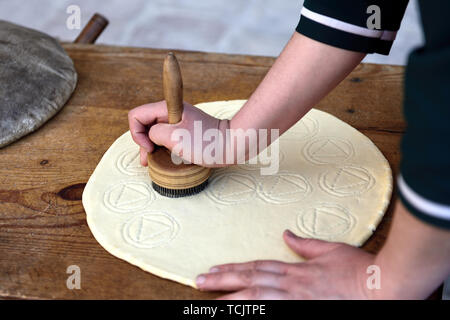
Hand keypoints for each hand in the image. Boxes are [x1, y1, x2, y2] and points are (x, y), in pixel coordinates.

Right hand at [128, 101, 227, 166]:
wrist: (232, 144)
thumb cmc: (207, 142)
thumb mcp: (175, 138)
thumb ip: (155, 133)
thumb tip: (151, 135)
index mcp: (167, 108)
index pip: (137, 115)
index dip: (137, 133)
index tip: (150, 147)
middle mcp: (171, 112)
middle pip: (144, 123)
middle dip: (142, 141)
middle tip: (147, 159)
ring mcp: (178, 121)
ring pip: (154, 130)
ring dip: (150, 145)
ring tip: (152, 161)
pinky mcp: (185, 130)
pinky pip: (166, 136)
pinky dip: (161, 146)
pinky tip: (163, 157)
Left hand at [196, 230, 375, 298]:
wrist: (382, 286)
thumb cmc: (359, 269)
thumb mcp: (331, 249)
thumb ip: (306, 244)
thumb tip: (286, 234)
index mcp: (295, 270)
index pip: (255, 268)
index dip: (232, 269)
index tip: (213, 269)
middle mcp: (290, 285)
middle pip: (249, 282)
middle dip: (221, 282)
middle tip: (198, 282)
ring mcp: (295, 300)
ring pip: (254, 298)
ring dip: (229, 299)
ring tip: (207, 299)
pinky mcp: (303, 311)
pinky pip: (271, 312)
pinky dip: (254, 311)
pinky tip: (240, 311)